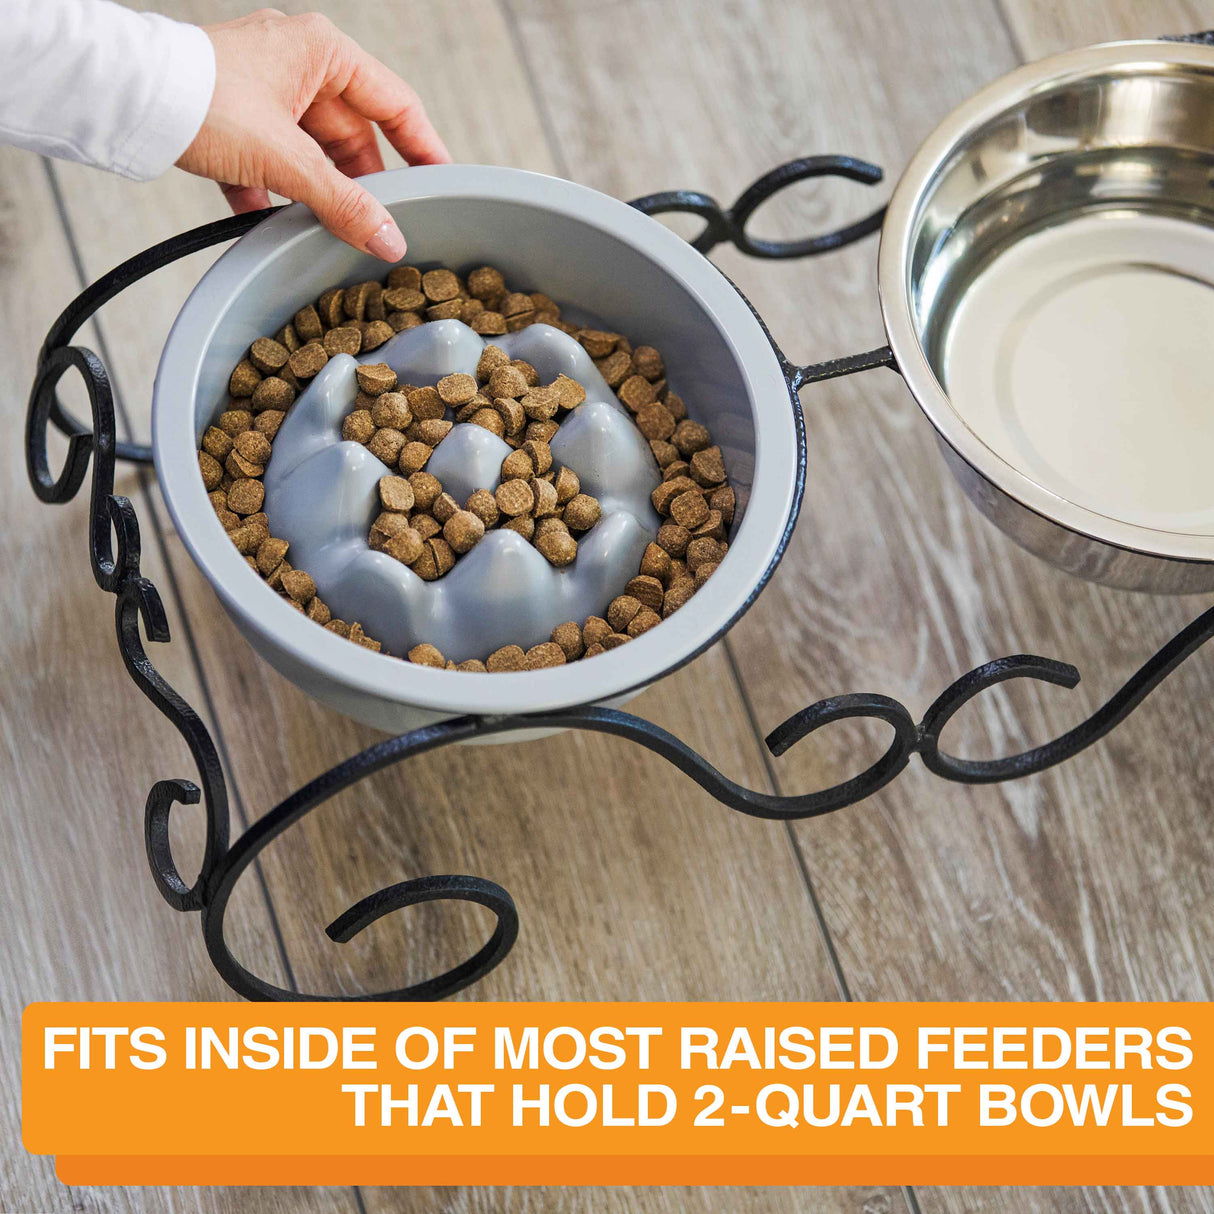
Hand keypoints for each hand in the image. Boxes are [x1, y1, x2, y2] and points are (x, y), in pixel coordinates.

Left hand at [177, 8, 449, 259]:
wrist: (121, 97)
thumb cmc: (202, 99)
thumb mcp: (286, 160)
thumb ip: (344, 203)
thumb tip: (389, 240)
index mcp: (323, 52)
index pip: (396, 104)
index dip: (424, 149)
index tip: (442, 186)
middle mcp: (298, 65)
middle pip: (353, 137)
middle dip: (361, 186)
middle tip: (378, 228)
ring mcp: (265, 91)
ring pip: (312, 154)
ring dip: (316, 194)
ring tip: (324, 232)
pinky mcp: (234, 117)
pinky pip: (271, 163)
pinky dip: (273, 194)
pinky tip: (270, 223)